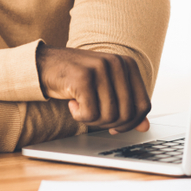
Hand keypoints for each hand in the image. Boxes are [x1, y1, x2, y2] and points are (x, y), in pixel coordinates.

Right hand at [36, 46, 151, 133]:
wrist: (46, 64)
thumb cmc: (79, 78)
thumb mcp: (107, 88)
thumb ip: (127, 105)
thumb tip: (144, 127)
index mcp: (128, 65)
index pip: (143, 105)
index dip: (131, 123)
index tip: (115, 127)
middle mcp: (117, 63)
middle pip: (126, 114)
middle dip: (108, 123)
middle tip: (92, 115)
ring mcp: (100, 68)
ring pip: (109, 116)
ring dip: (92, 119)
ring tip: (81, 106)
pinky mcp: (83, 77)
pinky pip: (90, 114)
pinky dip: (79, 116)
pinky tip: (72, 103)